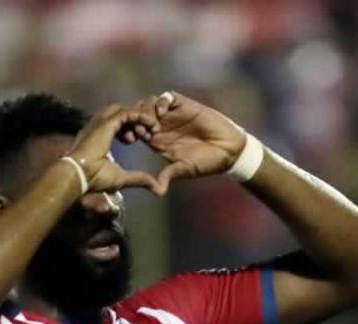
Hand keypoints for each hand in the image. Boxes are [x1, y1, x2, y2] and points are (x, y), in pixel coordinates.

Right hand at [67, 102, 166, 196]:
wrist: (81, 175)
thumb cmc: (95, 178)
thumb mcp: (122, 178)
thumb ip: (139, 179)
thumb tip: (157, 189)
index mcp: (99, 136)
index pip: (118, 122)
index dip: (132, 128)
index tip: (143, 139)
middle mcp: (99, 125)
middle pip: (123, 112)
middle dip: (138, 120)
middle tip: (149, 133)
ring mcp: (102, 122)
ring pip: (127, 109)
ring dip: (141, 117)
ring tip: (152, 130)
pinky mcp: (108, 122)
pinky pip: (129, 112)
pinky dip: (142, 116)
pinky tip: (151, 125)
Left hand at [132, 91, 248, 190]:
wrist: (229, 150)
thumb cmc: (206, 163)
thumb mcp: (184, 170)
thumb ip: (168, 175)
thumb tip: (156, 191)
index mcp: (157, 141)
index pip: (134, 130)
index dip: (128, 132)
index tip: (131, 140)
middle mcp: (162, 126)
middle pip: (138, 114)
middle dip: (134, 120)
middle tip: (140, 132)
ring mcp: (173, 115)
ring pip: (150, 103)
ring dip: (146, 111)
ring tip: (153, 126)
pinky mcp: (185, 106)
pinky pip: (167, 97)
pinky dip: (161, 102)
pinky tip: (162, 113)